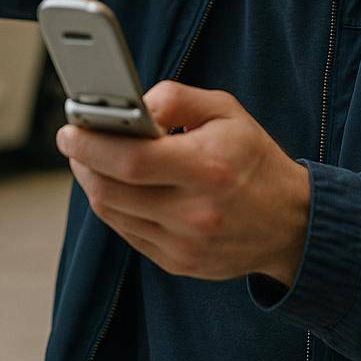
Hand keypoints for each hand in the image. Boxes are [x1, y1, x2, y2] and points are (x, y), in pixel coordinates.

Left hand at [56, 80, 310, 285]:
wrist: (290, 222)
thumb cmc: (253, 158)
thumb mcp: (226, 110)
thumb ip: (175, 98)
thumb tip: (132, 104)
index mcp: (208, 167)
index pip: (131, 160)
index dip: (91, 144)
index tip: (70, 129)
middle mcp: (195, 212)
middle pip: (111, 190)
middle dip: (82, 162)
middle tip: (74, 140)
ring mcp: (185, 244)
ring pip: (113, 213)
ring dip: (93, 183)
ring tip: (92, 159)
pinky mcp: (178, 262)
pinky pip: (127, 232)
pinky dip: (115, 206)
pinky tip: (119, 185)